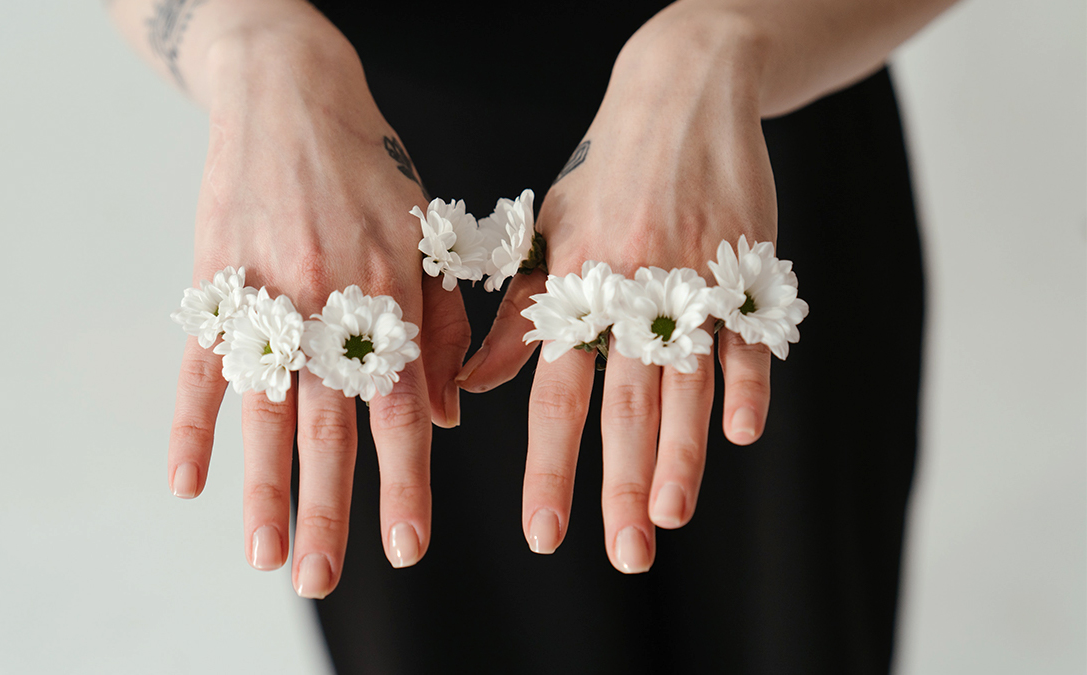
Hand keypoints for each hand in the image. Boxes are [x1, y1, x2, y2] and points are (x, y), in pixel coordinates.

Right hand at [166, 31, 469, 596]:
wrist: (290, 94)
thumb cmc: (370, 171)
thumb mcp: (426, 235)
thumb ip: (437, 329)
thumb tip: (446, 420)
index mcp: (388, 293)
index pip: (400, 406)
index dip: (405, 479)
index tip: (406, 545)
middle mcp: (328, 302)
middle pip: (329, 423)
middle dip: (329, 507)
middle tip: (324, 578)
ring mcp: (265, 294)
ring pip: (265, 408)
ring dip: (262, 487)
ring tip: (264, 554)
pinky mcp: (215, 283)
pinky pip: (201, 364)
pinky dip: (193, 423)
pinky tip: (188, 481)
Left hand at [457, 11, 774, 572]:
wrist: (682, 94)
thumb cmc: (604, 174)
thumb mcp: (545, 236)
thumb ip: (515, 319)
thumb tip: (475, 391)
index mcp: (574, 287)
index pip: (555, 395)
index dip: (550, 467)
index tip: (544, 532)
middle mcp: (628, 291)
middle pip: (624, 405)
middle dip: (621, 484)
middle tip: (622, 553)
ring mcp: (690, 280)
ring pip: (685, 382)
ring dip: (680, 453)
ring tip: (669, 517)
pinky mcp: (744, 267)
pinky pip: (747, 336)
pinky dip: (747, 384)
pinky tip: (742, 435)